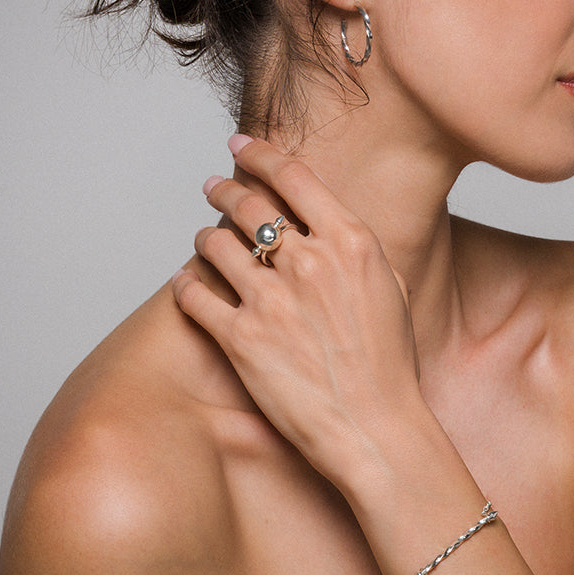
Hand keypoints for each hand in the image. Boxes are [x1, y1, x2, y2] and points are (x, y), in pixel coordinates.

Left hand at [172, 136, 420, 484]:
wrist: (376, 428)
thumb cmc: (388, 363)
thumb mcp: (387, 286)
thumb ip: (351, 247)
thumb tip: (323, 221)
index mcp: (349, 241)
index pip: (291, 175)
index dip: (258, 154)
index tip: (238, 146)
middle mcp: (307, 261)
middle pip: (247, 204)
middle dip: (223, 188)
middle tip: (212, 185)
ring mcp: (271, 300)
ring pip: (215, 245)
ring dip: (204, 238)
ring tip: (203, 239)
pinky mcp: (241, 338)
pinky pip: (195, 296)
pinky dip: (185, 285)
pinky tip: (185, 283)